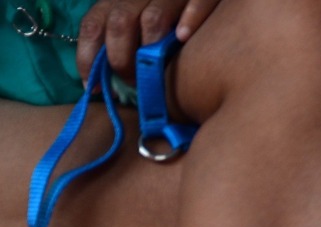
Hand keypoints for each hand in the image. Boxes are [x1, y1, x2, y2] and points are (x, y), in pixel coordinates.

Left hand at [76, 0, 223, 80]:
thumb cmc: (175, 28)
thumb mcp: (139, 29)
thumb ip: (124, 49)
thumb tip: (105, 85)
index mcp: (120, 1)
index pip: (92, 25)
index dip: (87, 57)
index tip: (95, 87)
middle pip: (119, 22)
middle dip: (121, 58)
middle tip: (133, 83)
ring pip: (152, 18)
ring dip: (151, 50)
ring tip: (159, 72)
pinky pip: (196, 1)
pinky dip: (190, 18)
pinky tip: (185, 37)